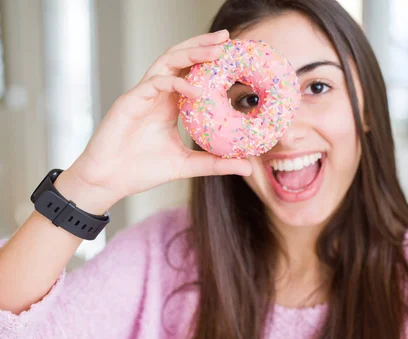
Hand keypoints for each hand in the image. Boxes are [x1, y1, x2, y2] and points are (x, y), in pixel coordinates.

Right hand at [65, 29, 251, 210]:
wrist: (109, 181)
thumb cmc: (141, 170)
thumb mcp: (187, 165)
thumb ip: (216, 163)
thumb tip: (248, 166)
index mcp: (169, 103)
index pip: (191, 72)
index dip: (210, 61)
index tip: (234, 55)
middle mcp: (157, 93)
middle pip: (180, 58)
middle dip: (203, 45)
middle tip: (227, 38)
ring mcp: (143, 94)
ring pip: (167, 62)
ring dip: (192, 53)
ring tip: (216, 50)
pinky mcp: (130, 101)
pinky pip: (155, 83)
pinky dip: (176, 83)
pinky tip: (196, 90)